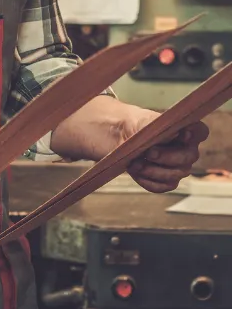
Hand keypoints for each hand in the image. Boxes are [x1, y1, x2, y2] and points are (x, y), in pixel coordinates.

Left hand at [50, 96, 208, 192]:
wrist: (109, 136)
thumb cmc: (126, 124)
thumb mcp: (139, 121)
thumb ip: (158, 126)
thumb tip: (176, 132)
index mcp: (180, 128)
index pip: (200, 132)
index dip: (194, 135)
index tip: (180, 136)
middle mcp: (182, 147)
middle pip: (189, 158)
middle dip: (167, 158)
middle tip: (147, 152)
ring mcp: (173, 164)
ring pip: (177, 175)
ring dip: (154, 171)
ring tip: (135, 163)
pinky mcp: (162, 178)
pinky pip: (164, 186)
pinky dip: (149, 182)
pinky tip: (135, 172)